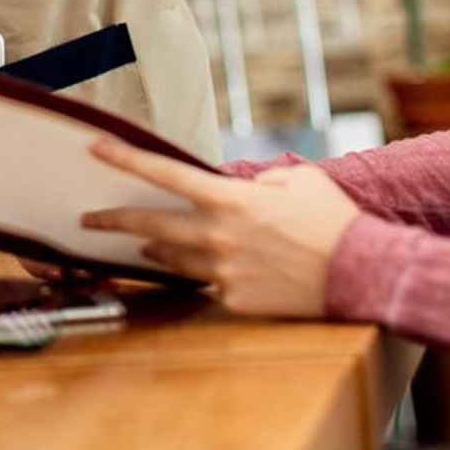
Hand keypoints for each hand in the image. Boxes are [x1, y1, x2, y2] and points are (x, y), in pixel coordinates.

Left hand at [80, 142, 359, 317]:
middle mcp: (218, 235)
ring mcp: (224, 271)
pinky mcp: (235, 301)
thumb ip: (258, 183)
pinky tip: (212, 270)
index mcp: (229, 199)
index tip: (95, 148)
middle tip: (89, 220)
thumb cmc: (332, 221)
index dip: (125, 159)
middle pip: (149, 226)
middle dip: (113, 221)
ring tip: (139, 245)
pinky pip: (209, 284)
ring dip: (152, 250)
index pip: (164, 175)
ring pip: (172, 259)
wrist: (361, 275)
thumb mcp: (295, 182)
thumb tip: (243, 189)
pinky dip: (205, 275)